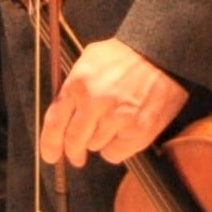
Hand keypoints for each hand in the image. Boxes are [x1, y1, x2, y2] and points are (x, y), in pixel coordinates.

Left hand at [40, 38, 188, 168]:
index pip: (54, 122)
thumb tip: (61, 114)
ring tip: (112, 125)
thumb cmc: (126, 56)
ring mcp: (117, 118)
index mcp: (78, 84)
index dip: (49, 144)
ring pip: (95, 146)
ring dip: (99, 142)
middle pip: (74, 141)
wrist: (162, 55)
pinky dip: (117, 148)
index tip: (50, 154)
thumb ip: (72, 87)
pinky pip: (116, 153)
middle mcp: (94, 102)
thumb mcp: (89, 60)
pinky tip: (123, 133)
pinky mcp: (137, 131)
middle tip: (76, 157)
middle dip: (73, 152)